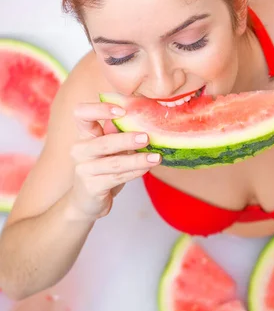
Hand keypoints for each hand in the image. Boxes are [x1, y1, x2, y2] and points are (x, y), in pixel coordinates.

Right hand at [68, 102, 161, 219]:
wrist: (87, 201)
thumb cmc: (103, 169)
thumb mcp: (111, 149)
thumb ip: (119, 132)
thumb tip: (140, 114)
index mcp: (85, 135)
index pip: (81, 114)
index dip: (99, 109)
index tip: (122, 110)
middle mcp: (80, 150)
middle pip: (103, 142)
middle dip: (126, 139)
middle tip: (147, 137)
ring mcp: (84, 169)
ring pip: (113, 163)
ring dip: (137, 160)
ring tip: (156, 157)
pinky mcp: (92, 187)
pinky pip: (117, 177)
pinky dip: (134, 173)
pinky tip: (147, 169)